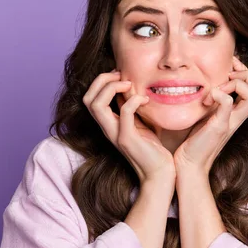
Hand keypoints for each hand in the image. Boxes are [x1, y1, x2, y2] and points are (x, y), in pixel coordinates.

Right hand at [83, 70, 175, 185]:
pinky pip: (125, 113)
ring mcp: (115, 134)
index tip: (120, 74)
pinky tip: (145, 99)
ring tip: (129, 83)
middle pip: (87, 99)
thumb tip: (132, 88)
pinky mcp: (128, 139)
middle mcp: (107, 129)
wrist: (159, 174)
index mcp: (108, 124)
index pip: (90, 98)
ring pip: (97, 105)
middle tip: (121, 75)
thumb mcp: (139, 123)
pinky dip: (133, 100)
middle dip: (101, 80)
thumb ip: (131, 108)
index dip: (101, 81)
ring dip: (111, 87)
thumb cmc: (153, 149)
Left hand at [173, 56, 247, 176]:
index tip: (230, 68)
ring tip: (217, 90)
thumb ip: (212, 102)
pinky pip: (229, 104)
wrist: (188, 164)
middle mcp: (238, 118)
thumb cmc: (193, 140)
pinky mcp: (219, 126)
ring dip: (236, 84)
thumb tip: (206, 82)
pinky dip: (220, 94)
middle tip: (226, 78)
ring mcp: (231, 122)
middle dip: (247, 76)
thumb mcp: (206, 116)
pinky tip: (207, 100)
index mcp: (237, 114)